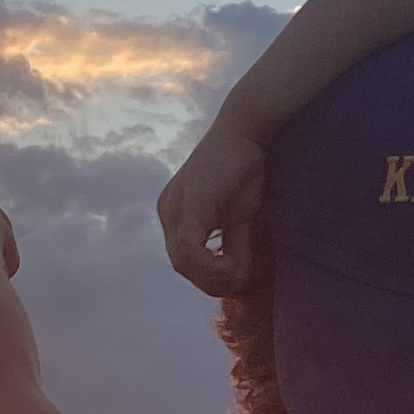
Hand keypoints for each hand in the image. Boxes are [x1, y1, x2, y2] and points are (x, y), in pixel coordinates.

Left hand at [157, 121, 266, 296]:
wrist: (246, 131)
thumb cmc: (243, 168)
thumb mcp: (238, 218)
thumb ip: (234, 248)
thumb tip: (239, 281)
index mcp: (174, 213)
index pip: (183, 259)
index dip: (209, 278)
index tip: (237, 280)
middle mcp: (167, 211)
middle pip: (180, 265)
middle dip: (211, 281)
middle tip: (240, 282)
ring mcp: (174, 208)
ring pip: (183, 262)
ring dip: (213, 277)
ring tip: (240, 273)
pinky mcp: (189, 206)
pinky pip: (190, 250)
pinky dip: (212, 266)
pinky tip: (234, 264)